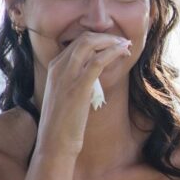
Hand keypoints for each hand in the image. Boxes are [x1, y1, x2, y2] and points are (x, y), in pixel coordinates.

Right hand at [35, 32, 131, 158]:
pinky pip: (97, 61)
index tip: (113, 43)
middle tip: (122, 42)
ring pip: (90, 44)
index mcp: (53, 67)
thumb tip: (92, 73)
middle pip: (84, 38)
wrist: (55, 142)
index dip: (98, 39)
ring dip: (111, 41)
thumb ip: (74, 80)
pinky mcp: (79, 86)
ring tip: (126, 45)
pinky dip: (112, 52)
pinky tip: (123, 53)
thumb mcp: (65, 94)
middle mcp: (58, 67)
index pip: (77, 42)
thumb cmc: (62, 123)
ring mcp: (66, 75)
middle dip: (106, 37)